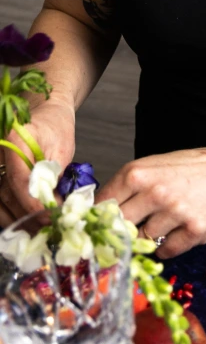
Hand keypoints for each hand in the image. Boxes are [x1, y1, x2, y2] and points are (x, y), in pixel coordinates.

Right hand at [0, 101, 75, 226]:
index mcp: (13, 138)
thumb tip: (54, 208)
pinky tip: (25, 224)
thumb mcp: (62, 148)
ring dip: (17, 221)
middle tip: (47, 229)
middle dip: (26, 216)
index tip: (49, 217)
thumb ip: (54, 177)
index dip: (33, 203)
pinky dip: (9, 215)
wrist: (44, 112)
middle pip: (4, 194)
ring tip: (39, 230)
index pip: (19, 179)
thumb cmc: (55, 126)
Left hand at [95, 146, 205, 259]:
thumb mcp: (149, 168)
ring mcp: (176, 212)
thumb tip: (93, 216)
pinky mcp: (194, 230)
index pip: (101, 207)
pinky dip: (166, 247)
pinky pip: (165, 252)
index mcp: (137, 174)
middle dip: (120, 233)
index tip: (96, 229)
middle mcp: (155, 193)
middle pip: (119, 228)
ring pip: (142, 242)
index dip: (97, 221)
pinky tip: (174, 231)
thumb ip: (122, 188)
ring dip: (146, 239)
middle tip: (125, 233)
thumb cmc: (183, 170)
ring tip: (160, 223)